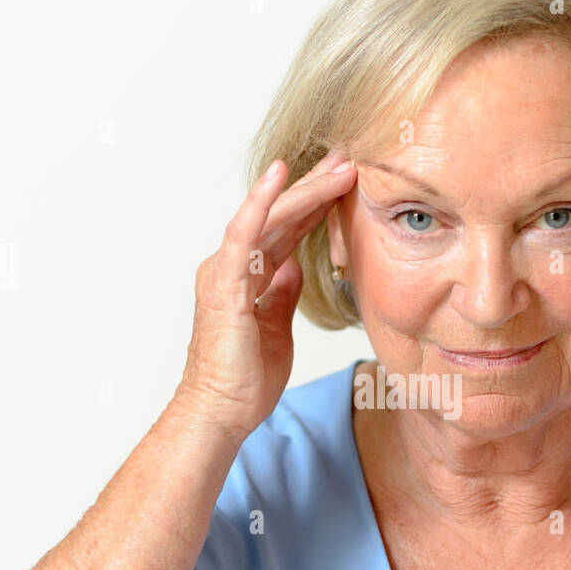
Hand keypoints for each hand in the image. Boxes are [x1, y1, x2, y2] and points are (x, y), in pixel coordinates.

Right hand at [176, 150, 356, 442]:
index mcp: (247, 276)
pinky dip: (261, 202)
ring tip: (339, 165)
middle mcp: (233, 265)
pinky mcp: (224, 283)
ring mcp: (226, 271)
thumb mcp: (275, 326)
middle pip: (281, 215)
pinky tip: (280, 174)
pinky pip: (244, 234)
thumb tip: (294, 267)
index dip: (317, 205)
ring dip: (306, 189)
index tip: (348, 182)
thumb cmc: (244, 378)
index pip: (287, 230)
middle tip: (350, 157)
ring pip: (270, 217)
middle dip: (317, 186)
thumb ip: (281, 292)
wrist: (220, 412)